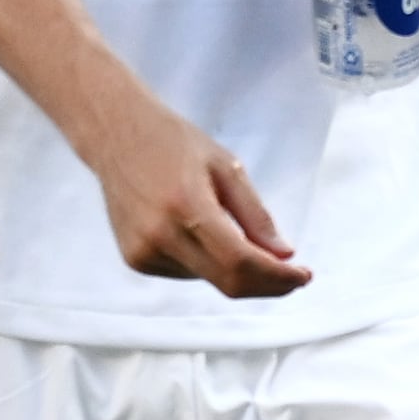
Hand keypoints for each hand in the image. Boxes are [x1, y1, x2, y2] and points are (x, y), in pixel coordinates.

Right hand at [87, 83, 303, 296]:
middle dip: (267, 284)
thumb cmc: (174, 143)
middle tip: (293, 275)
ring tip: (232, 231)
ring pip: (209, 279)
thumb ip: (255, 215)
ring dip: (235, 269)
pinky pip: (187, 273)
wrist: (115, 135)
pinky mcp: (135, 260)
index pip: (241, 261)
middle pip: (228, 282)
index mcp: (187, 206)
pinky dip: (207, 263)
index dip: (277, 276)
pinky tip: (199, 232)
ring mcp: (144, 252)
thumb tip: (285, 255)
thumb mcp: (226, 166)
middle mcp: (161, 236)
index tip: (303, 275)